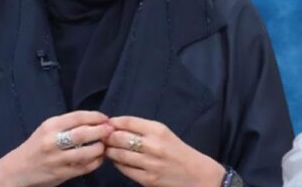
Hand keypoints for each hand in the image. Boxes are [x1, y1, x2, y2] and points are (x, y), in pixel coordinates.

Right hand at [0, 111, 112, 186]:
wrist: (15, 172)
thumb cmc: (35, 147)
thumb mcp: (47, 130)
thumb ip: (68, 124)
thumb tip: (98, 120)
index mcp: (50, 126)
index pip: (79, 117)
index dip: (97, 116)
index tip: (106, 119)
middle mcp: (52, 141)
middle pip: (84, 133)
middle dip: (102, 131)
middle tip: (112, 131)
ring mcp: (56, 159)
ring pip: (87, 152)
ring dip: (100, 148)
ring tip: (105, 145)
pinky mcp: (60, 174)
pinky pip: (84, 167)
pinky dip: (96, 162)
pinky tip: (99, 158)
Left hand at [104, 116, 225, 186]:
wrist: (197, 174)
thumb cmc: (179, 151)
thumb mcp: (165, 134)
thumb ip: (143, 129)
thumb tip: (116, 126)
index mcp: (158, 130)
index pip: (128, 121)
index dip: (114, 122)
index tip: (107, 124)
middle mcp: (153, 145)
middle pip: (119, 137)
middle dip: (108, 137)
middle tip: (104, 137)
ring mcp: (149, 163)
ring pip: (118, 154)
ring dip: (109, 151)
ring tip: (108, 149)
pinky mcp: (147, 179)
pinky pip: (124, 169)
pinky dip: (117, 164)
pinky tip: (118, 161)